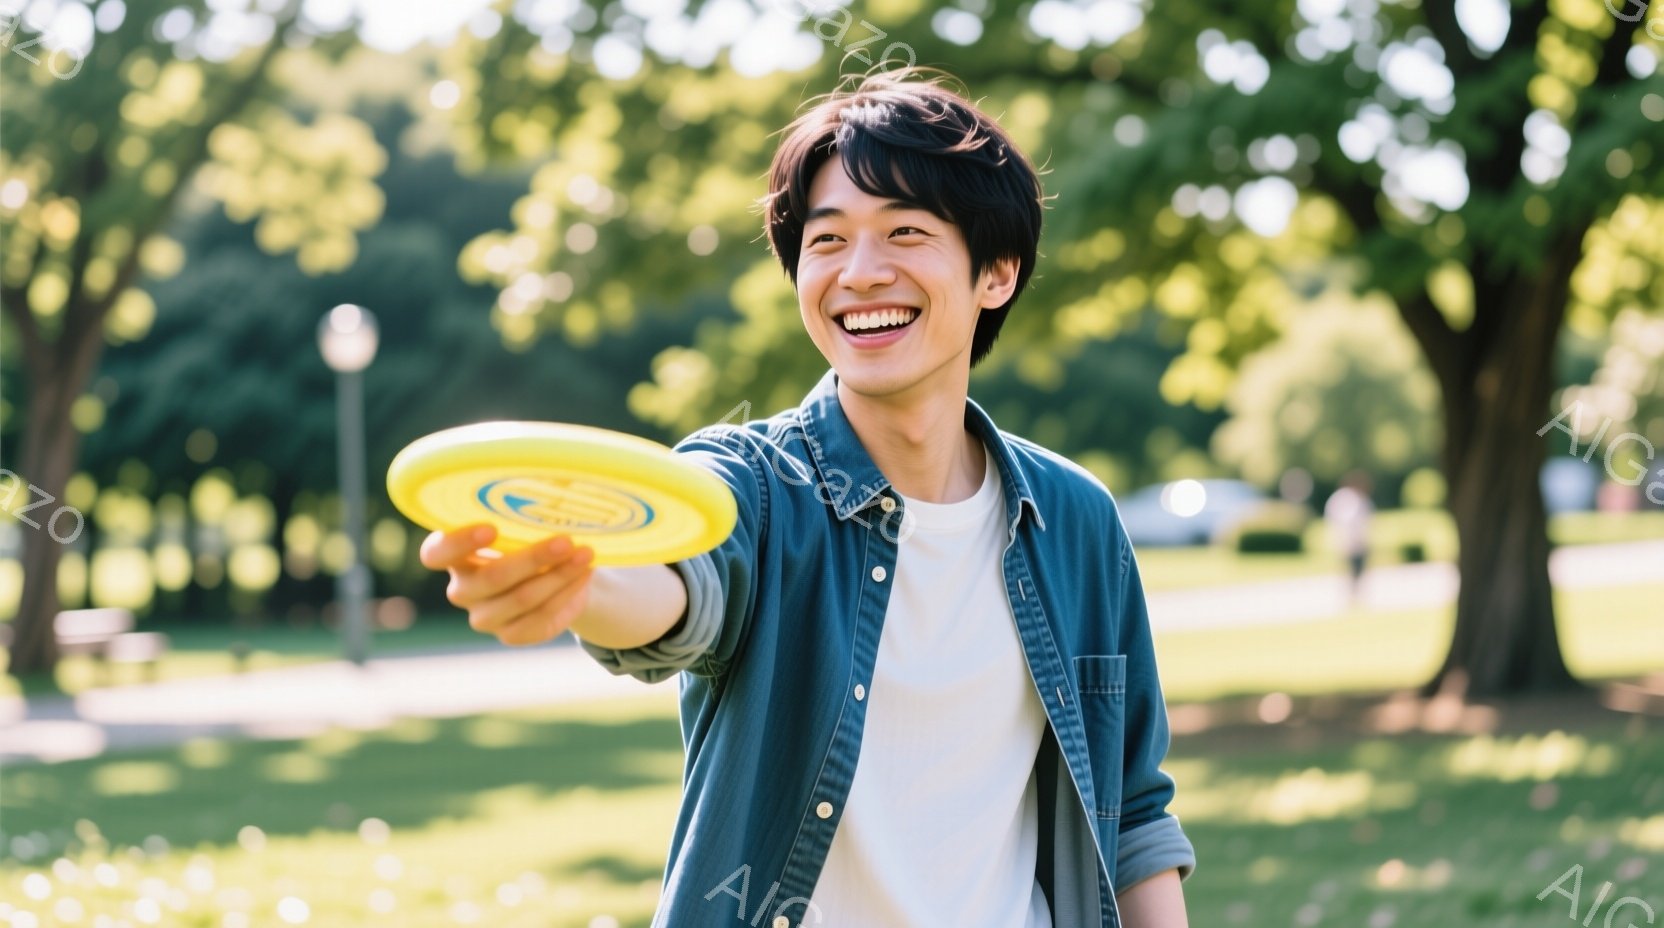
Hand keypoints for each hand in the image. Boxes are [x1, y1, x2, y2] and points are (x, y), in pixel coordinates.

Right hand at [418, 524, 595, 645]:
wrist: (552, 572)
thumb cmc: (528, 536)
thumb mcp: (519, 522)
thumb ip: (520, 515)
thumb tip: (552, 492)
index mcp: (451, 555)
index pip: (435, 554)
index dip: (459, 543)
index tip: (491, 529)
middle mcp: (461, 589)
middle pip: (492, 578)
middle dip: (533, 558)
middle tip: (567, 541)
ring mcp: (483, 616)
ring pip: (521, 599)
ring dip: (559, 577)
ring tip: (586, 556)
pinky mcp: (510, 634)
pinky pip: (539, 620)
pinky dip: (566, 597)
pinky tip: (583, 577)